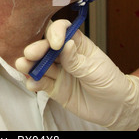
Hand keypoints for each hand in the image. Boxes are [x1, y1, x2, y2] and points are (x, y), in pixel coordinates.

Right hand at [16, 20, 138, 130]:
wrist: (116, 108)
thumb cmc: (111, 82)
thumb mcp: (96, 69)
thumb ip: (77, 59)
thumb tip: (65, 44)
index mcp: (77, 44)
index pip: (61, 30)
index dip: (55, 33)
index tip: (56, 43)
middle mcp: (64, 56)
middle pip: (45, 46)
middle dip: (36, 48)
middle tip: (31, 54)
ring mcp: (58, 72)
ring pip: (39, 65)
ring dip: (29, 64)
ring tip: (23, 66)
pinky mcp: (54, 88)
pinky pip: (40, 83)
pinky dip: (34, 83)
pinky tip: (33, 83)